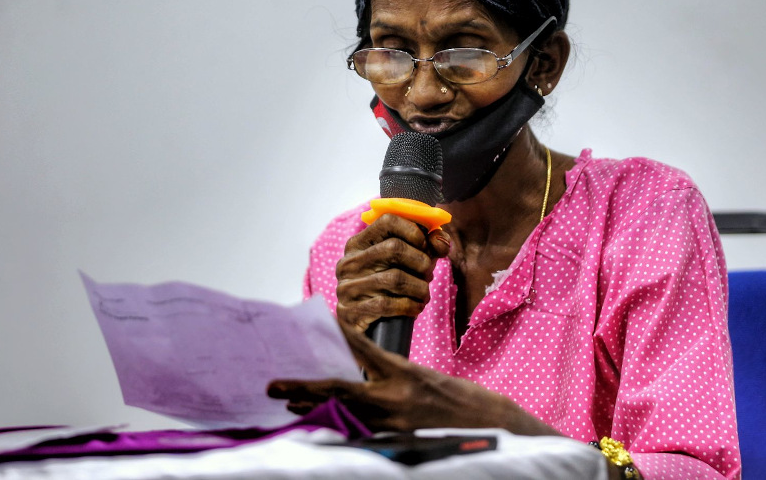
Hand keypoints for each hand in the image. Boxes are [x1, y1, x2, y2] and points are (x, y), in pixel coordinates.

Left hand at [268, 322, 558, 435]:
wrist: (490, 429)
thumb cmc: (462, 402)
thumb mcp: (426, 378)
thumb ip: (393, 374)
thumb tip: (363, 369)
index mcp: (405, 374)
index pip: (363, 350)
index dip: (337, 334)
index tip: (316, 321)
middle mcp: (395, 400)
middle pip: (339, 392)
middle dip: (304, 389)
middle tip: (274, 387)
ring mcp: (392, 426)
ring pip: (342, 416)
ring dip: (314, 410)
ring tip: (289, 405)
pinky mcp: (394, 444)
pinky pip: (357, 434)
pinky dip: (337, 427)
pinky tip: (321, 424)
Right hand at [335, 214, 450, 333]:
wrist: (372, 331)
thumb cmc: (391, 290)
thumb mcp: (408, 264)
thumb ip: (427, 247)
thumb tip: (440, 241)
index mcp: (358, 244)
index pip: (387, 220)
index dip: (414, 231)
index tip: (425, 246)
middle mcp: (348, 262)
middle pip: (394, 248)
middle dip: (421, 262)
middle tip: (428, 275)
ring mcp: (346, 287)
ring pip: (394, 278)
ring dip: (419, 287)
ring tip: (423, 294)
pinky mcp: (349, 312)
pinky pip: (386, 304)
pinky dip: (409, 306)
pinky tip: (415, 308)